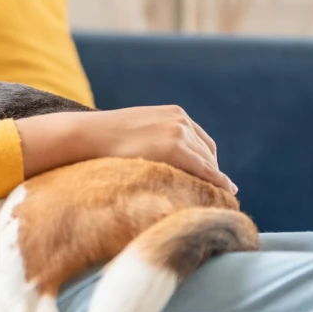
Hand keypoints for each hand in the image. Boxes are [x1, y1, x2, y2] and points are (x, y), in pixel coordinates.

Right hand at [14, 106, 236, 193]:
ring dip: (214, 180)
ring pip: (208, 163)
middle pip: (208, 152)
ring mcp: (179, 132)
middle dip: (212, 172)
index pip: (202, 140)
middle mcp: (180, 120)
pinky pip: (206, 171)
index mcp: (173, 113)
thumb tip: (157, 157)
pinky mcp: (175, 148)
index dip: (208, 161)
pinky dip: (217, 183)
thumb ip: (154, 138)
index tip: (212, 177)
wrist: (86, 135)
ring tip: (220, 198)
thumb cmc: (103, 138)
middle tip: (218, 193)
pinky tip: (226, 193)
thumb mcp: (137, 130)